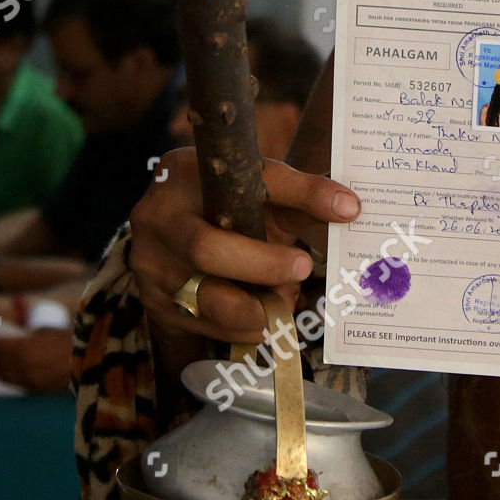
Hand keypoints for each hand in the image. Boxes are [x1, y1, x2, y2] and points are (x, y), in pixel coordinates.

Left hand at [0, 327, 73, 392]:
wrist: (96, 361)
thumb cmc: (75, 341)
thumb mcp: (49, 331)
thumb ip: (28, 335)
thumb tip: (13, 336)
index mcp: (23, 349)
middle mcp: (21, 368)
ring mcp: (28, 381)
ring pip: (2, 376)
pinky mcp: (36, 390)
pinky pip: (14, 383)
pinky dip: (7, 376)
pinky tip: (4, 372)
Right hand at [127, 147, 361, 346]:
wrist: (179, 232)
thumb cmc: (227, 206)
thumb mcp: (261, 191)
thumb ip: (303, 197)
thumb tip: (349, 208)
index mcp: (184, 173)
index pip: (248, 181)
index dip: (299, 195)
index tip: (344, 210)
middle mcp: (156, 218)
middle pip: (207, 249)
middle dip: (262, 266)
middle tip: (302, 269)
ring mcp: (150, 265)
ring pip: (203, 296)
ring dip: (255, 306)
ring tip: (285, 300)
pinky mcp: (155, 303)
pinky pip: (203, 324)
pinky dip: (242, 326)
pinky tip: (264, 316)